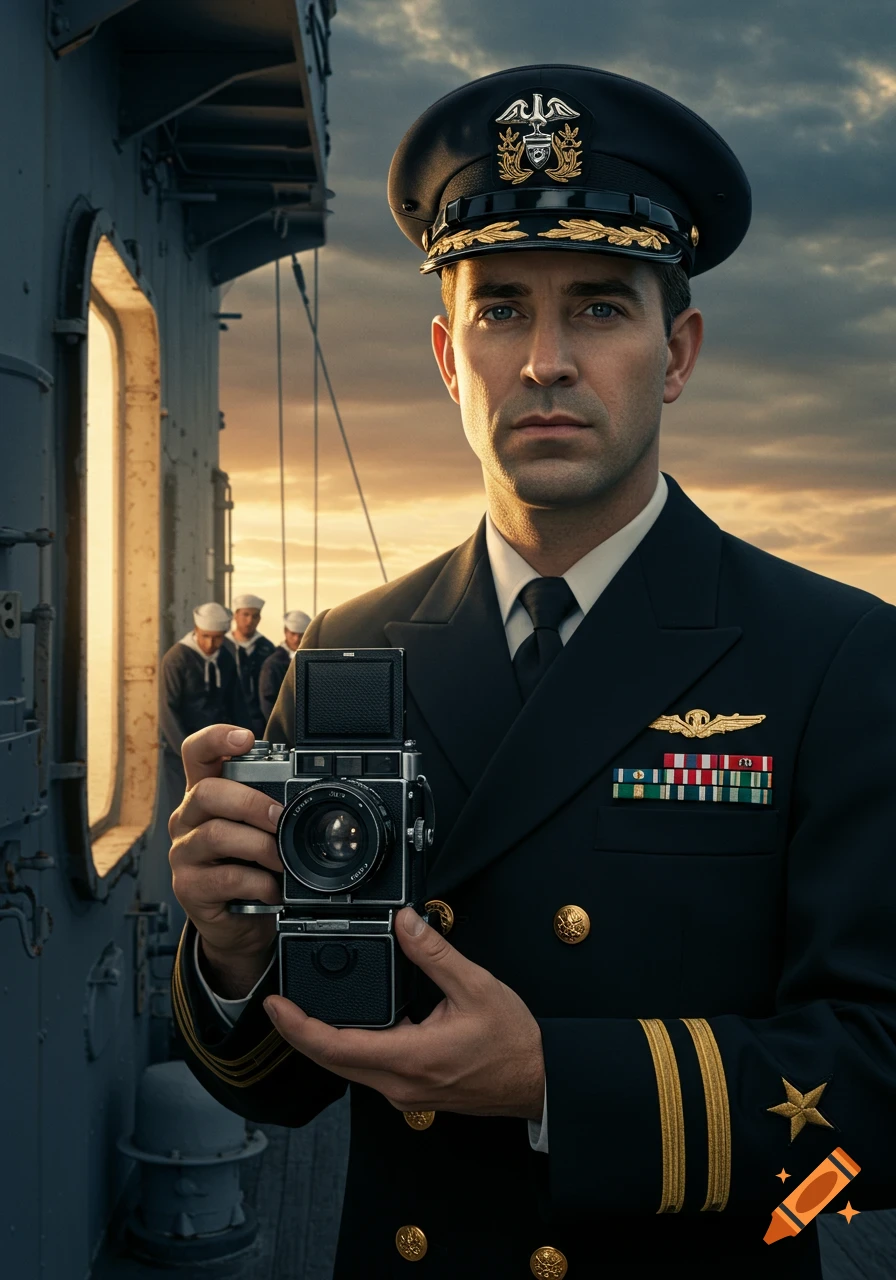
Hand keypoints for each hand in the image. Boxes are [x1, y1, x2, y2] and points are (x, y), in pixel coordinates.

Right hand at [168, 724, 283, 992]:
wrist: (237, 922)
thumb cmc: (248, 865)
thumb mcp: (257, 830)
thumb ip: (269, 805)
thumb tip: (304, 790)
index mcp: (204, 795)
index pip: (197, 753)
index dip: (217, 738)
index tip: (245, 737)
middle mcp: (187, 819)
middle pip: (206, 793)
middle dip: (251, 801)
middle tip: (281, 816)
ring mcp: (183, 854)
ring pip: (215, 836)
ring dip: (259, 845)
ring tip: (282, 858)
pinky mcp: (188, 888)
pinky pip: (224, 878)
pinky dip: (257, 882)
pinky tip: (272, 888)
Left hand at [264, 906, 544, 1120]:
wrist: (538, 1082)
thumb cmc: (513, 1043)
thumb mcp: (477, 986)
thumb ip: (435, 953)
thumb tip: (406, 921)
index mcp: (410, 1057)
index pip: (335, 1046)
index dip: (297, 1025)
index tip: (275, 1004)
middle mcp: (399, 1083)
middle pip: (330, 1060)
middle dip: (299, 1031)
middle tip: (278, 1002)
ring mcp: (403, 1092)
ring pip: (347, 1068)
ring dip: (323, 1040)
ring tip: (304, 1009)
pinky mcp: (411, 1091)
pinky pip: (366, 1070)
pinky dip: (348, 1048)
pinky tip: (348, 1025)